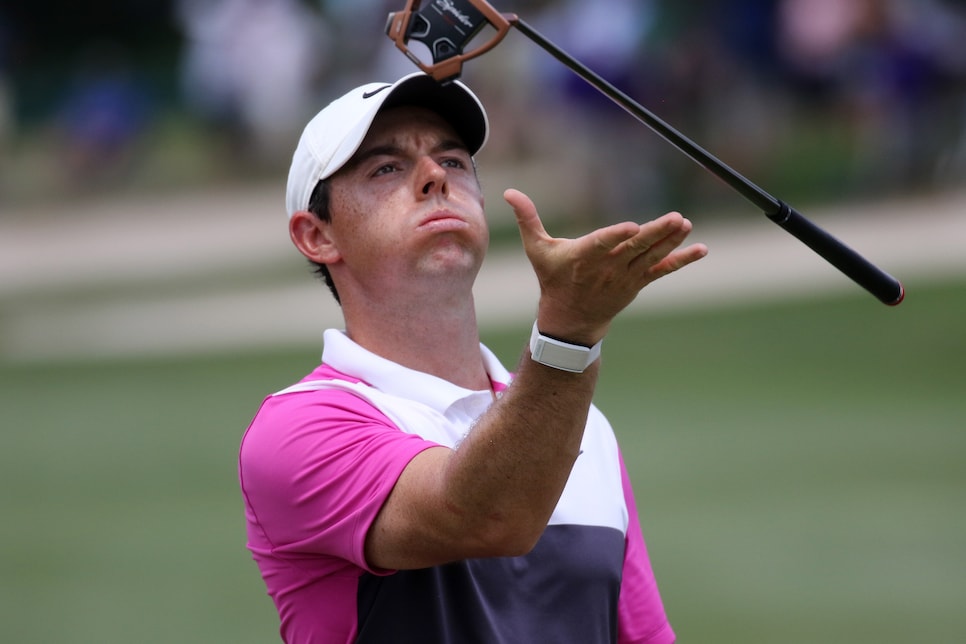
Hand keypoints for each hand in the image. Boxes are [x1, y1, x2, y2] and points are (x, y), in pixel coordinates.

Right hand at [505, 188, 707, 344]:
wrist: (571, 320)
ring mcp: (626, 277)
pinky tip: (701, 250)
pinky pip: (663, 270)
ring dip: (671, 242)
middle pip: (635, 248)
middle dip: (656, 234)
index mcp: (583, 258)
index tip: (633, 226)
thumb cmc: (553, 279)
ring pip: (652, 257)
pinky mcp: (638, 282)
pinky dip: (682, 260)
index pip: (601, 244)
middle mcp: (607, 268)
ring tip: (686, 224)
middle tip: (676, 218)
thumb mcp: (537, 250)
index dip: (616, 235)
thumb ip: (527, 218)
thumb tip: (509, 191)